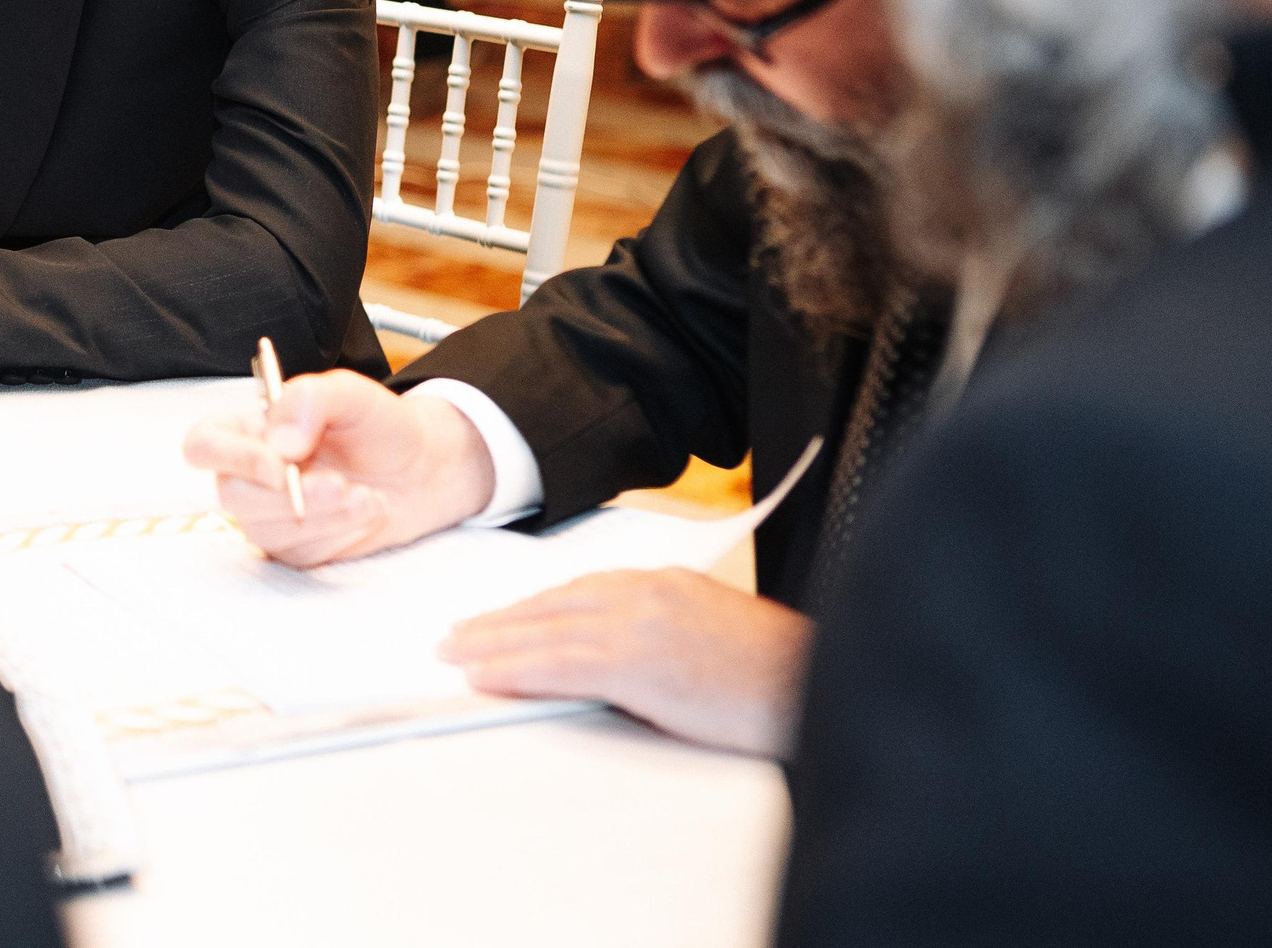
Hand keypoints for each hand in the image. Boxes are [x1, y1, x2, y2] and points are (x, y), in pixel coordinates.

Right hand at [182, 370, 494, 566]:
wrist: (421, 468)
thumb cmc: (378, 425)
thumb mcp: (349, 392)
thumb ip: (308, 400)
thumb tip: (279, 444)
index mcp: (250, 428)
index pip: (205, 444)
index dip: (232, 458)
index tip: (281, 467)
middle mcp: (251, 473)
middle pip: (233, 495)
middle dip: (290, 496)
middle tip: (341, 486)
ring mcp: (270, 514)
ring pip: (267, 529)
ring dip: (323, 516)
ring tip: (368, 496)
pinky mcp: (296, 546)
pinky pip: (301, 552)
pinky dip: (338, 533)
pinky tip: (367, 510)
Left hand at [438, 569, 812, 757]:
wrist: (818, 687)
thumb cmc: (774, 677)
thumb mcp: (708, 640)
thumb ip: (657, 639)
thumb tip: (610, 666)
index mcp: (663, 584)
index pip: (578, 592)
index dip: (529, 608)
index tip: (494, 620)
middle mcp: (647, 594)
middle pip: (553, 606)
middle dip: (498, 622)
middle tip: (452, 636)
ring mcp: (643, 626)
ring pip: (548, 633)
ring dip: (494, 644)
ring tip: (455, 656)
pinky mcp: (643, 664)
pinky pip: (564, 665)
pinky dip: (519, 669)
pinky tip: (488, 676)